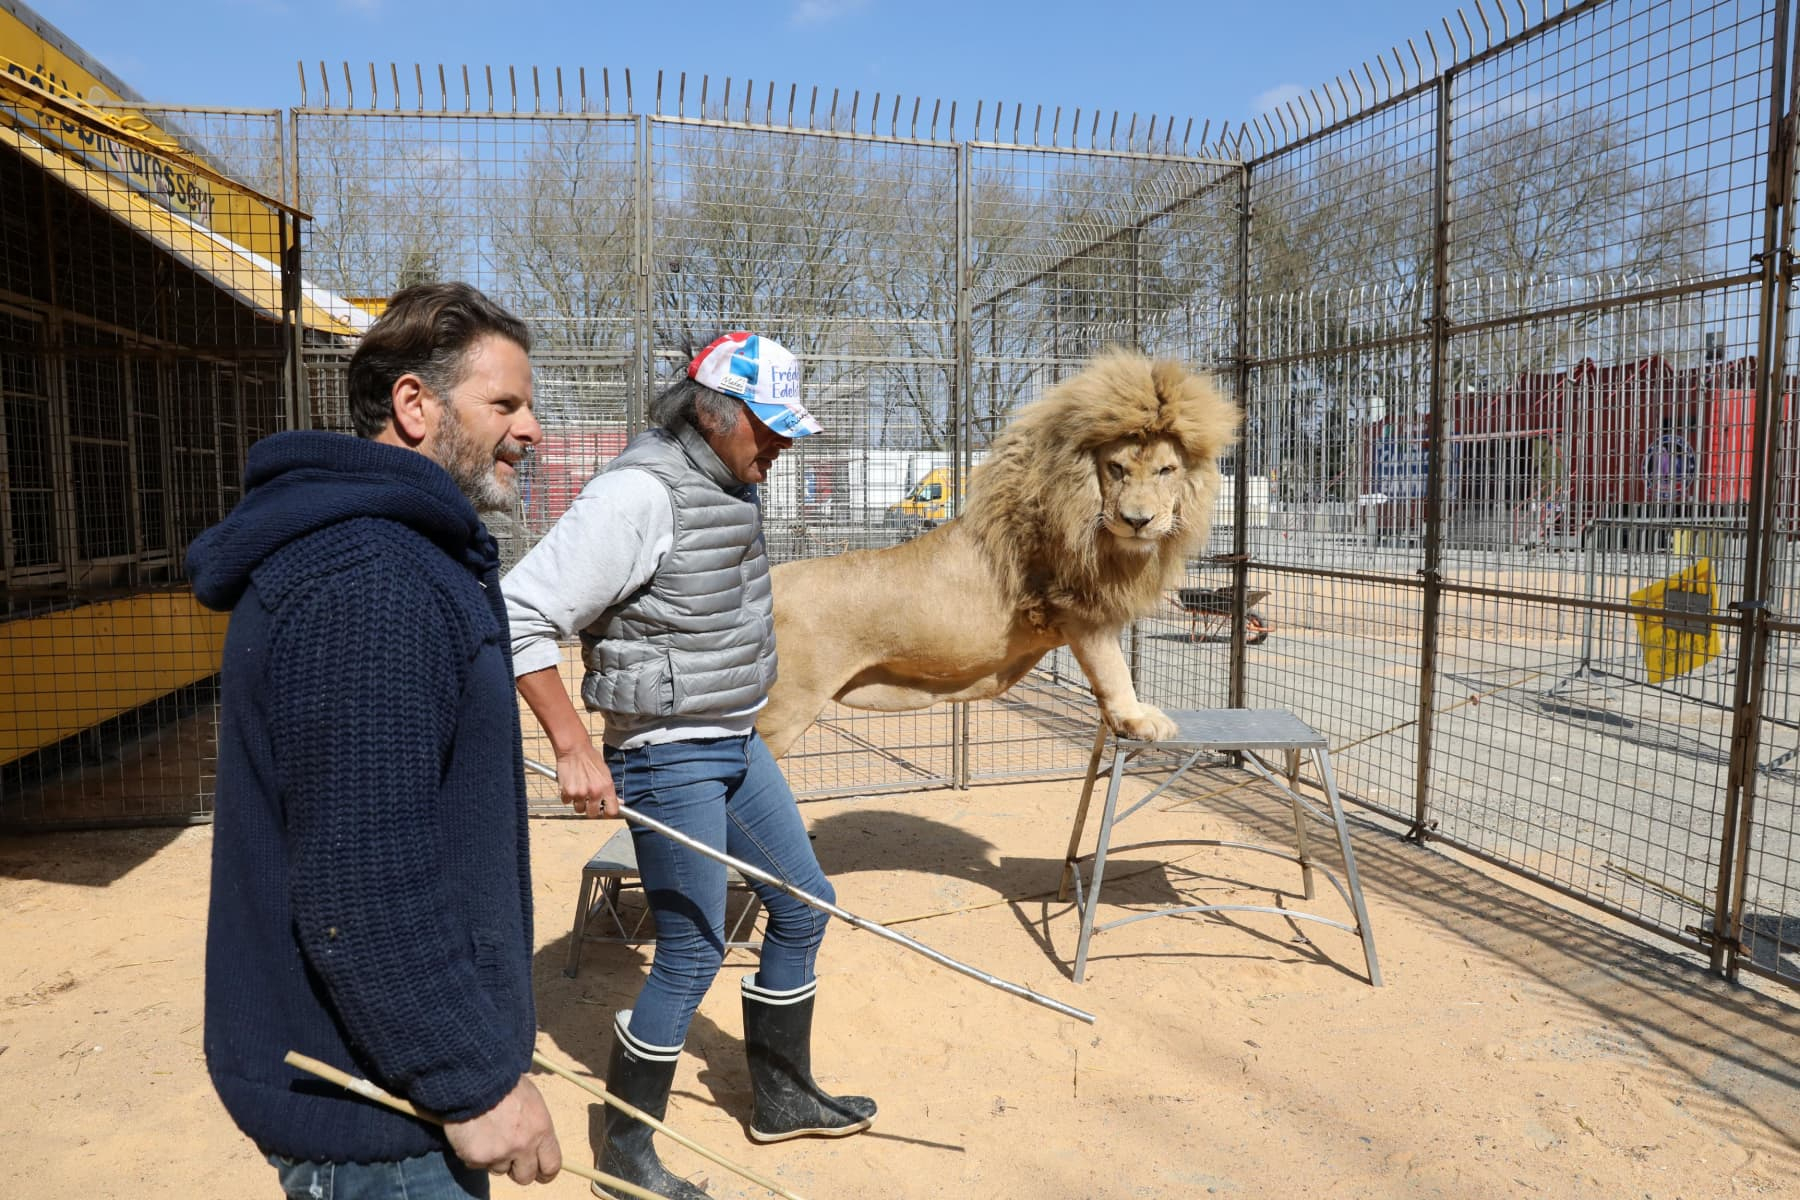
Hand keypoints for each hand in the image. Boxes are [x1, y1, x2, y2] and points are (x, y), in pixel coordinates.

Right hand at [444, 1075, 560, 1185]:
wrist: (475, 1078)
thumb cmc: (504, 1083)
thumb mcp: (532, 1100)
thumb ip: (536, 1126)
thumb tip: (537, 1144)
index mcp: (541, 1130)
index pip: (552, 1165)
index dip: (546, 1172)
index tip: (541, 1173)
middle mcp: (524, 1146)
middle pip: (526, 1176)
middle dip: (518, 1169)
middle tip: (509, 1156)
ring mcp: (499, 1154)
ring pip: (499, 1170)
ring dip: (494, 1158)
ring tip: (488, 1133)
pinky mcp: (477, 1158)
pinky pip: (477, 1165)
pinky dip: (475, 1154)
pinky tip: (473, 1133)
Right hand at [556, 740, 619, 817]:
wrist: (574, 749)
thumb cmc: (590, 758)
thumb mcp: (605, 773)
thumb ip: (610, 789)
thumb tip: (618, 802)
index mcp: (607, 787)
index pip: (612, 811)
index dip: (608, 813)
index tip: (605, 812)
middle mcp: (595, 792)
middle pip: (593, 814)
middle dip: (590, 809)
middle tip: (588, 801)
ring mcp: (580, 793)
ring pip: (579, 809)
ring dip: (578, 803)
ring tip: (578, 790)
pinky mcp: (567, 792)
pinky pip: (567, 801)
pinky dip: (567, 796)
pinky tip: (570, 785)